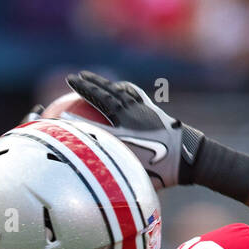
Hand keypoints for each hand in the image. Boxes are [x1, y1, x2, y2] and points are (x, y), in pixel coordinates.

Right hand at [64, 71, 205, 189]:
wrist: (188, 158)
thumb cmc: (160, 172)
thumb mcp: (131, 173)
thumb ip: (111, 166)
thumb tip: (88, 169)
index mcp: (124, 131)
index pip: (96, 117)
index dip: (78, 113)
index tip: (60, 110)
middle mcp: (131, 117)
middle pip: (105, 96)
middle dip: (87, 86)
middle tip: (71, 78)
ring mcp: (142, 111)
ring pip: (118, 91)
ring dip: (102, 82)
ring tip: (88, 75)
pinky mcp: (152, 110)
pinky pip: (134, 93)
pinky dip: (124, 88)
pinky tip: (118, 86)